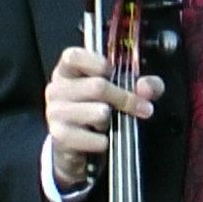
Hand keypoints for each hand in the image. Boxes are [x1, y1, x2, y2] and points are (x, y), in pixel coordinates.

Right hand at [44, 45, 160, 191]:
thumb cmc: (98, 109)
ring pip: (98, 112)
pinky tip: (102, 139)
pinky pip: (92, 138)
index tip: (112, 73)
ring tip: (108, 123)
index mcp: (67, 71)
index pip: (73, 56)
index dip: (97, 63)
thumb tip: (146, 88)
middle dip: (125, 99)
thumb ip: (143, 85)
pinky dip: (103, 141)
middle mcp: (56, 88)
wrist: (78, 145)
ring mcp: (55, 112)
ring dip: (111, 120)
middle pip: (97, 86)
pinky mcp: (59, 136)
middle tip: (142, 109)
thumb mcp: (123, 91)